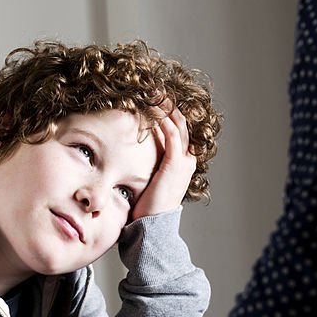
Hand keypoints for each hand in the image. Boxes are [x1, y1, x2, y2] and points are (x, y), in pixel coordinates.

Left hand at [129, 104, 196, 219]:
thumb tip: (129, 157)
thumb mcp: (150, 182)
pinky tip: (154, 110)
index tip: (154, 100)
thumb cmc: (148, 208)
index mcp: (183, 163)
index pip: (178, 130)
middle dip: (168, 105)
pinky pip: (172, 135)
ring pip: (177, 125)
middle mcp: (187, 160)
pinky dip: (164, 121)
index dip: (168, 113)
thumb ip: (147, 167)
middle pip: (181, 123)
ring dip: (166, 108)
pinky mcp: (174, 164)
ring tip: (153, 93)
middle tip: (154, 90)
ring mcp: (183, 161)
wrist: (153, 226)